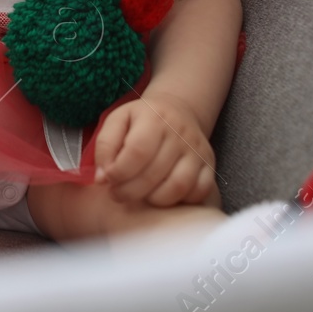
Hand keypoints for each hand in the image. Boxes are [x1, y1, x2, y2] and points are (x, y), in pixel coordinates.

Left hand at [91, 91, 216, 206]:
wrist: (176, 110)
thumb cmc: (140, 120)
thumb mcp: (117, 121)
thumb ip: (105, 146)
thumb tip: (102, 178)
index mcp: (154, 117)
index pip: (137, 152)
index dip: (119, 172)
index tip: (107, 180)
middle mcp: (180, 132)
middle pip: (154, 173)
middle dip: (129, 191)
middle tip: (117, 194)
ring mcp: (198, 150)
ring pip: (178, 186)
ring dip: (153, 199)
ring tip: (139, 196)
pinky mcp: (210, 165)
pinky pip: (199, 192)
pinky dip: (180, 201)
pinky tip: (162, 195)